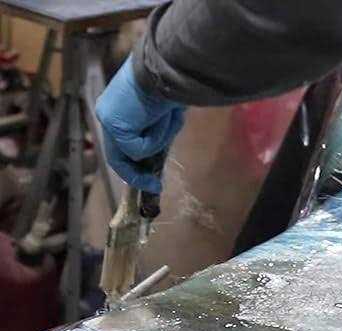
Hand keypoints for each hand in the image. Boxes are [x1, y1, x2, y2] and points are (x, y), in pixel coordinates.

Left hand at [96, 56, 184, 193]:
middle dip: (137, 176)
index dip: (135, 167)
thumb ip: (154, 133)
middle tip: (155, 186)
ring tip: (169, 118)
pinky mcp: (115, 126)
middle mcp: (107, 114)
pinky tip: (162, 116)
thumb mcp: (161, 115)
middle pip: (118, 157)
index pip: (120, 145)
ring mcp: (108, 120)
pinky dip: (156, 138)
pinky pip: (138, 149)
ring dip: (158, 140)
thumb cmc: (169, 86)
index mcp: (116, 109)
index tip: (152, 180)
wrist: (166, 69)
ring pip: (133, 153)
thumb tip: (158, 153)